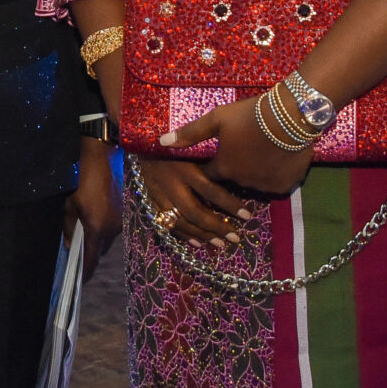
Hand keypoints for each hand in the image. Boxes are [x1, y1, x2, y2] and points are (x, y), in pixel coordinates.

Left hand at [65, 139, 122, 279]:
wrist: (103, 161)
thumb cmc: (82, 183)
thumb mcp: (69, 206)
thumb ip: (68, 228)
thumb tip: (68, 245)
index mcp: (97, 230)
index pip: (91, 259)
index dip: (85, 272)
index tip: (79, 281)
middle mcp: (112, 230)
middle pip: (100, 251)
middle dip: (90, 257)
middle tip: (78, 260)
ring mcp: (120, 221)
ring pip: (107, 240)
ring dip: (97, 242)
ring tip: (85, 241)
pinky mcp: (123, 213)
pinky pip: (112, 229)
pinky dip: (102, 231)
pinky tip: (94, 224)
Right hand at [135, 156, 253, 252]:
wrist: (139, 145)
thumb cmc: (174, 144)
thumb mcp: (191, 145)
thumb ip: (209, 159)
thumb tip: (235, 170)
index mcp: (185, 168)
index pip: (210, 190)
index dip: (229, 204)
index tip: (247, 215)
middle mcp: (172, 185)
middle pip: (195, 212)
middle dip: (216, 227)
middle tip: (235, 238)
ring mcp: (159, 196)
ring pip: (182, 222)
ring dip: (202, 235)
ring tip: (221, 243)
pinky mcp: (151, 203)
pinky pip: (167, 224)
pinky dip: (183, 235)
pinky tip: (198, 243)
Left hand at [163, 93, 313, 197]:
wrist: (291, 115)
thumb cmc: (250, 114)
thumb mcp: (218, 118)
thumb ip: (190, 133)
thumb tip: (161, 142)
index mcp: (223, 168)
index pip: (209, 176)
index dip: (212, 167)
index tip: (216, 159)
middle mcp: (242, 182)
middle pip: (233, 180)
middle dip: (235, 169)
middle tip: (245, 150)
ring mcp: (264, 186)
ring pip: (255, 183)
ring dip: (255, 173)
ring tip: (262, 154)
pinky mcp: (285, 185)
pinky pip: (276, 185)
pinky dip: (275, 176)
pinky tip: (278, 160)